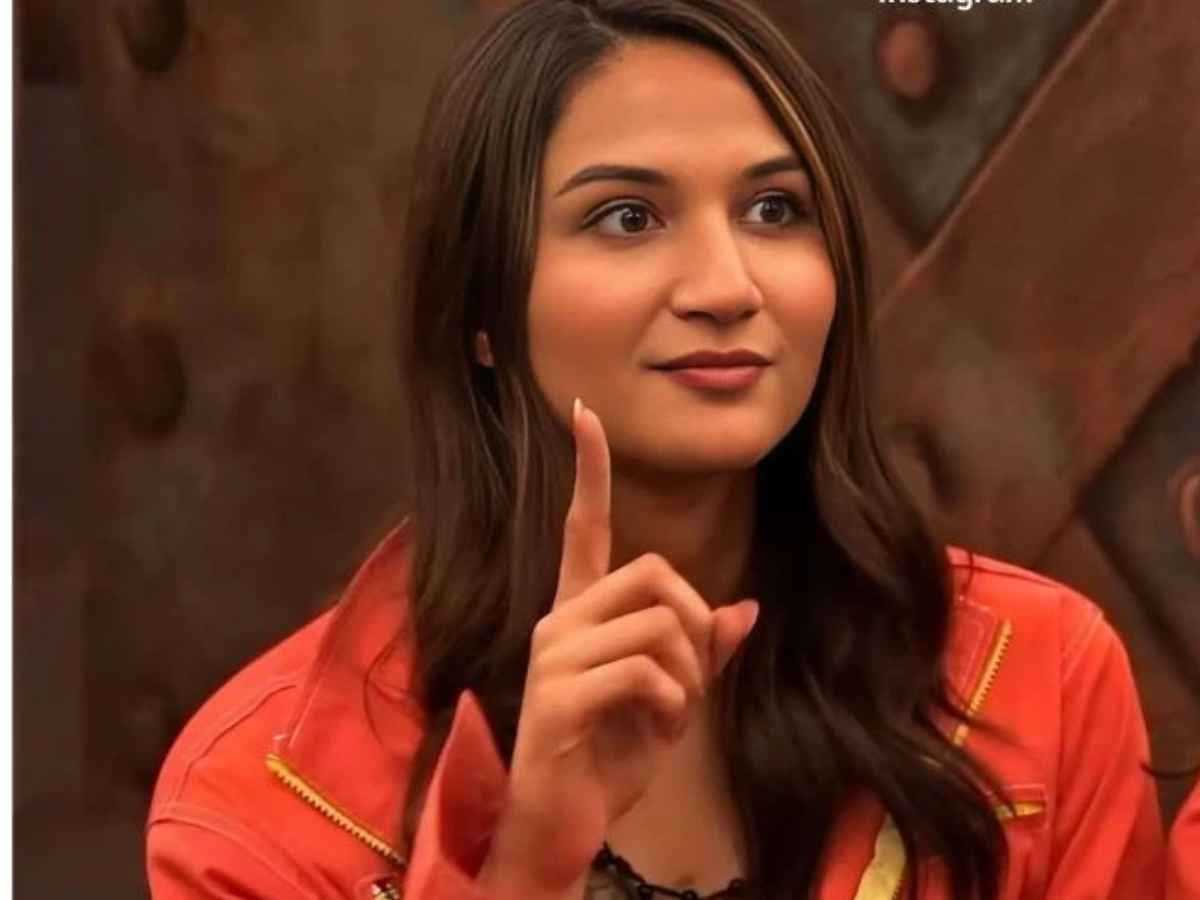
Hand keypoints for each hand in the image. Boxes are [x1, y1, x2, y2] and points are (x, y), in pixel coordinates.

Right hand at [476, 398, 758, 899]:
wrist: (563, 825)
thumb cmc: (610, 757)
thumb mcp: (671, 702)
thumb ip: (703, 654)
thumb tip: (745, 608)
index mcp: (581, 613)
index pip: (583, 527)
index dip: (589, 470)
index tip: (585, 411)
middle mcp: (560, 619)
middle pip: (653, 570)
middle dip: (695, 622)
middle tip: (689, 678)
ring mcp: (554, 654)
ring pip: (657, 619)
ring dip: (689, 673)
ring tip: (670, 712)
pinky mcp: (557, 694)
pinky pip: (644, 667)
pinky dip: (672, 702)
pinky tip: (656, 729)